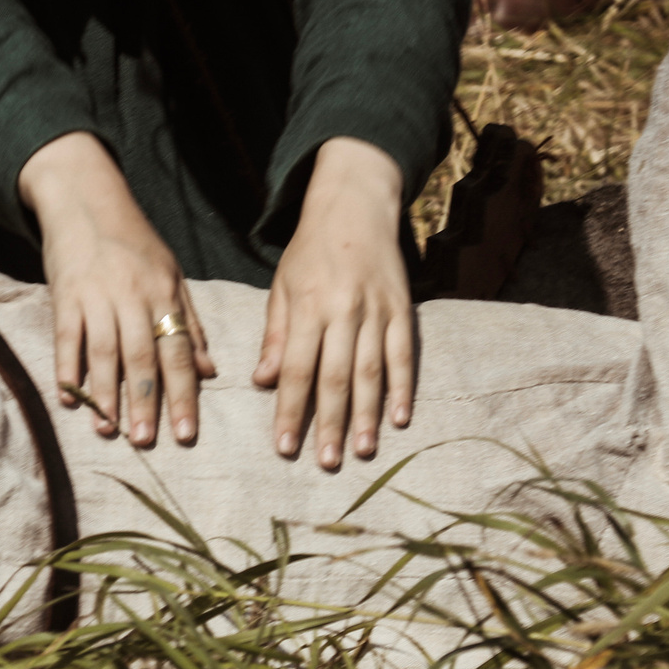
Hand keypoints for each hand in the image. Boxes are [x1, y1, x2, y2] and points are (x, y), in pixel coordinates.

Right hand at [19, 132, 214, 445]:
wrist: (85, 199)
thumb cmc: (133, 240)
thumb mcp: (171, 274)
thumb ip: (190, 322)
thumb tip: (211, 370)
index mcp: (164, 293)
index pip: (179, 351)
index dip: (183, 394)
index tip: (186, 433)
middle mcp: (133, 297)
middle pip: (143, 357)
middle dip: (147, 402)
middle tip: (148, 442)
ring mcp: (97, 296)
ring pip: (105, 352)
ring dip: (106, 394)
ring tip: (109, 430)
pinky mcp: (65, 295)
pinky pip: (67, 337)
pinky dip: (67, 368)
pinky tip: (69, 397)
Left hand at [254, 137, 414, 469]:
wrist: (355, 205)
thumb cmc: (311, 251)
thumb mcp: (282, 286)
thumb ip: (276, 335)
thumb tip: (264, 382)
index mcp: (308, 307)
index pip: (297, 369)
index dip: (291, 411)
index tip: (285, 448)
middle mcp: (343, 311)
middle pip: (335, 378)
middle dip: (329, 424)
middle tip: (326, 462)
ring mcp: (377, 311)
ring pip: (371, 372)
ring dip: (367, 416)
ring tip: (363, 452)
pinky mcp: (403, 309)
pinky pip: (403, 355)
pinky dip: (402, 387)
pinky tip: (399, 418)